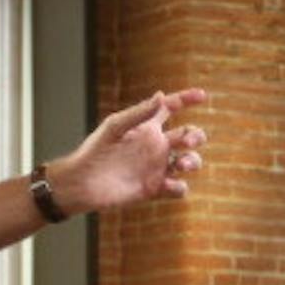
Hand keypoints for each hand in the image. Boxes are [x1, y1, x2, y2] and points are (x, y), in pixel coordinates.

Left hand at [46, 88, 208, 213]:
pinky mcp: (154, 188)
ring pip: (188, 161)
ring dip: (193, 161)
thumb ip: (139, 113)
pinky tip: (170, 184)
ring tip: (182, 164)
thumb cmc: (94, 151)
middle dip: (195, 135)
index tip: (202, 96)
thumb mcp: (115, 127)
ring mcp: (156, 167)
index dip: (187, 99)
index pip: (171, 108)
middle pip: (188, 135)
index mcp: (146, 127)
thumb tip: (161, 95)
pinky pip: (178, 188)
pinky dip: (180, 187)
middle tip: (187, 141)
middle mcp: (155, 145)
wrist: (82, 183)